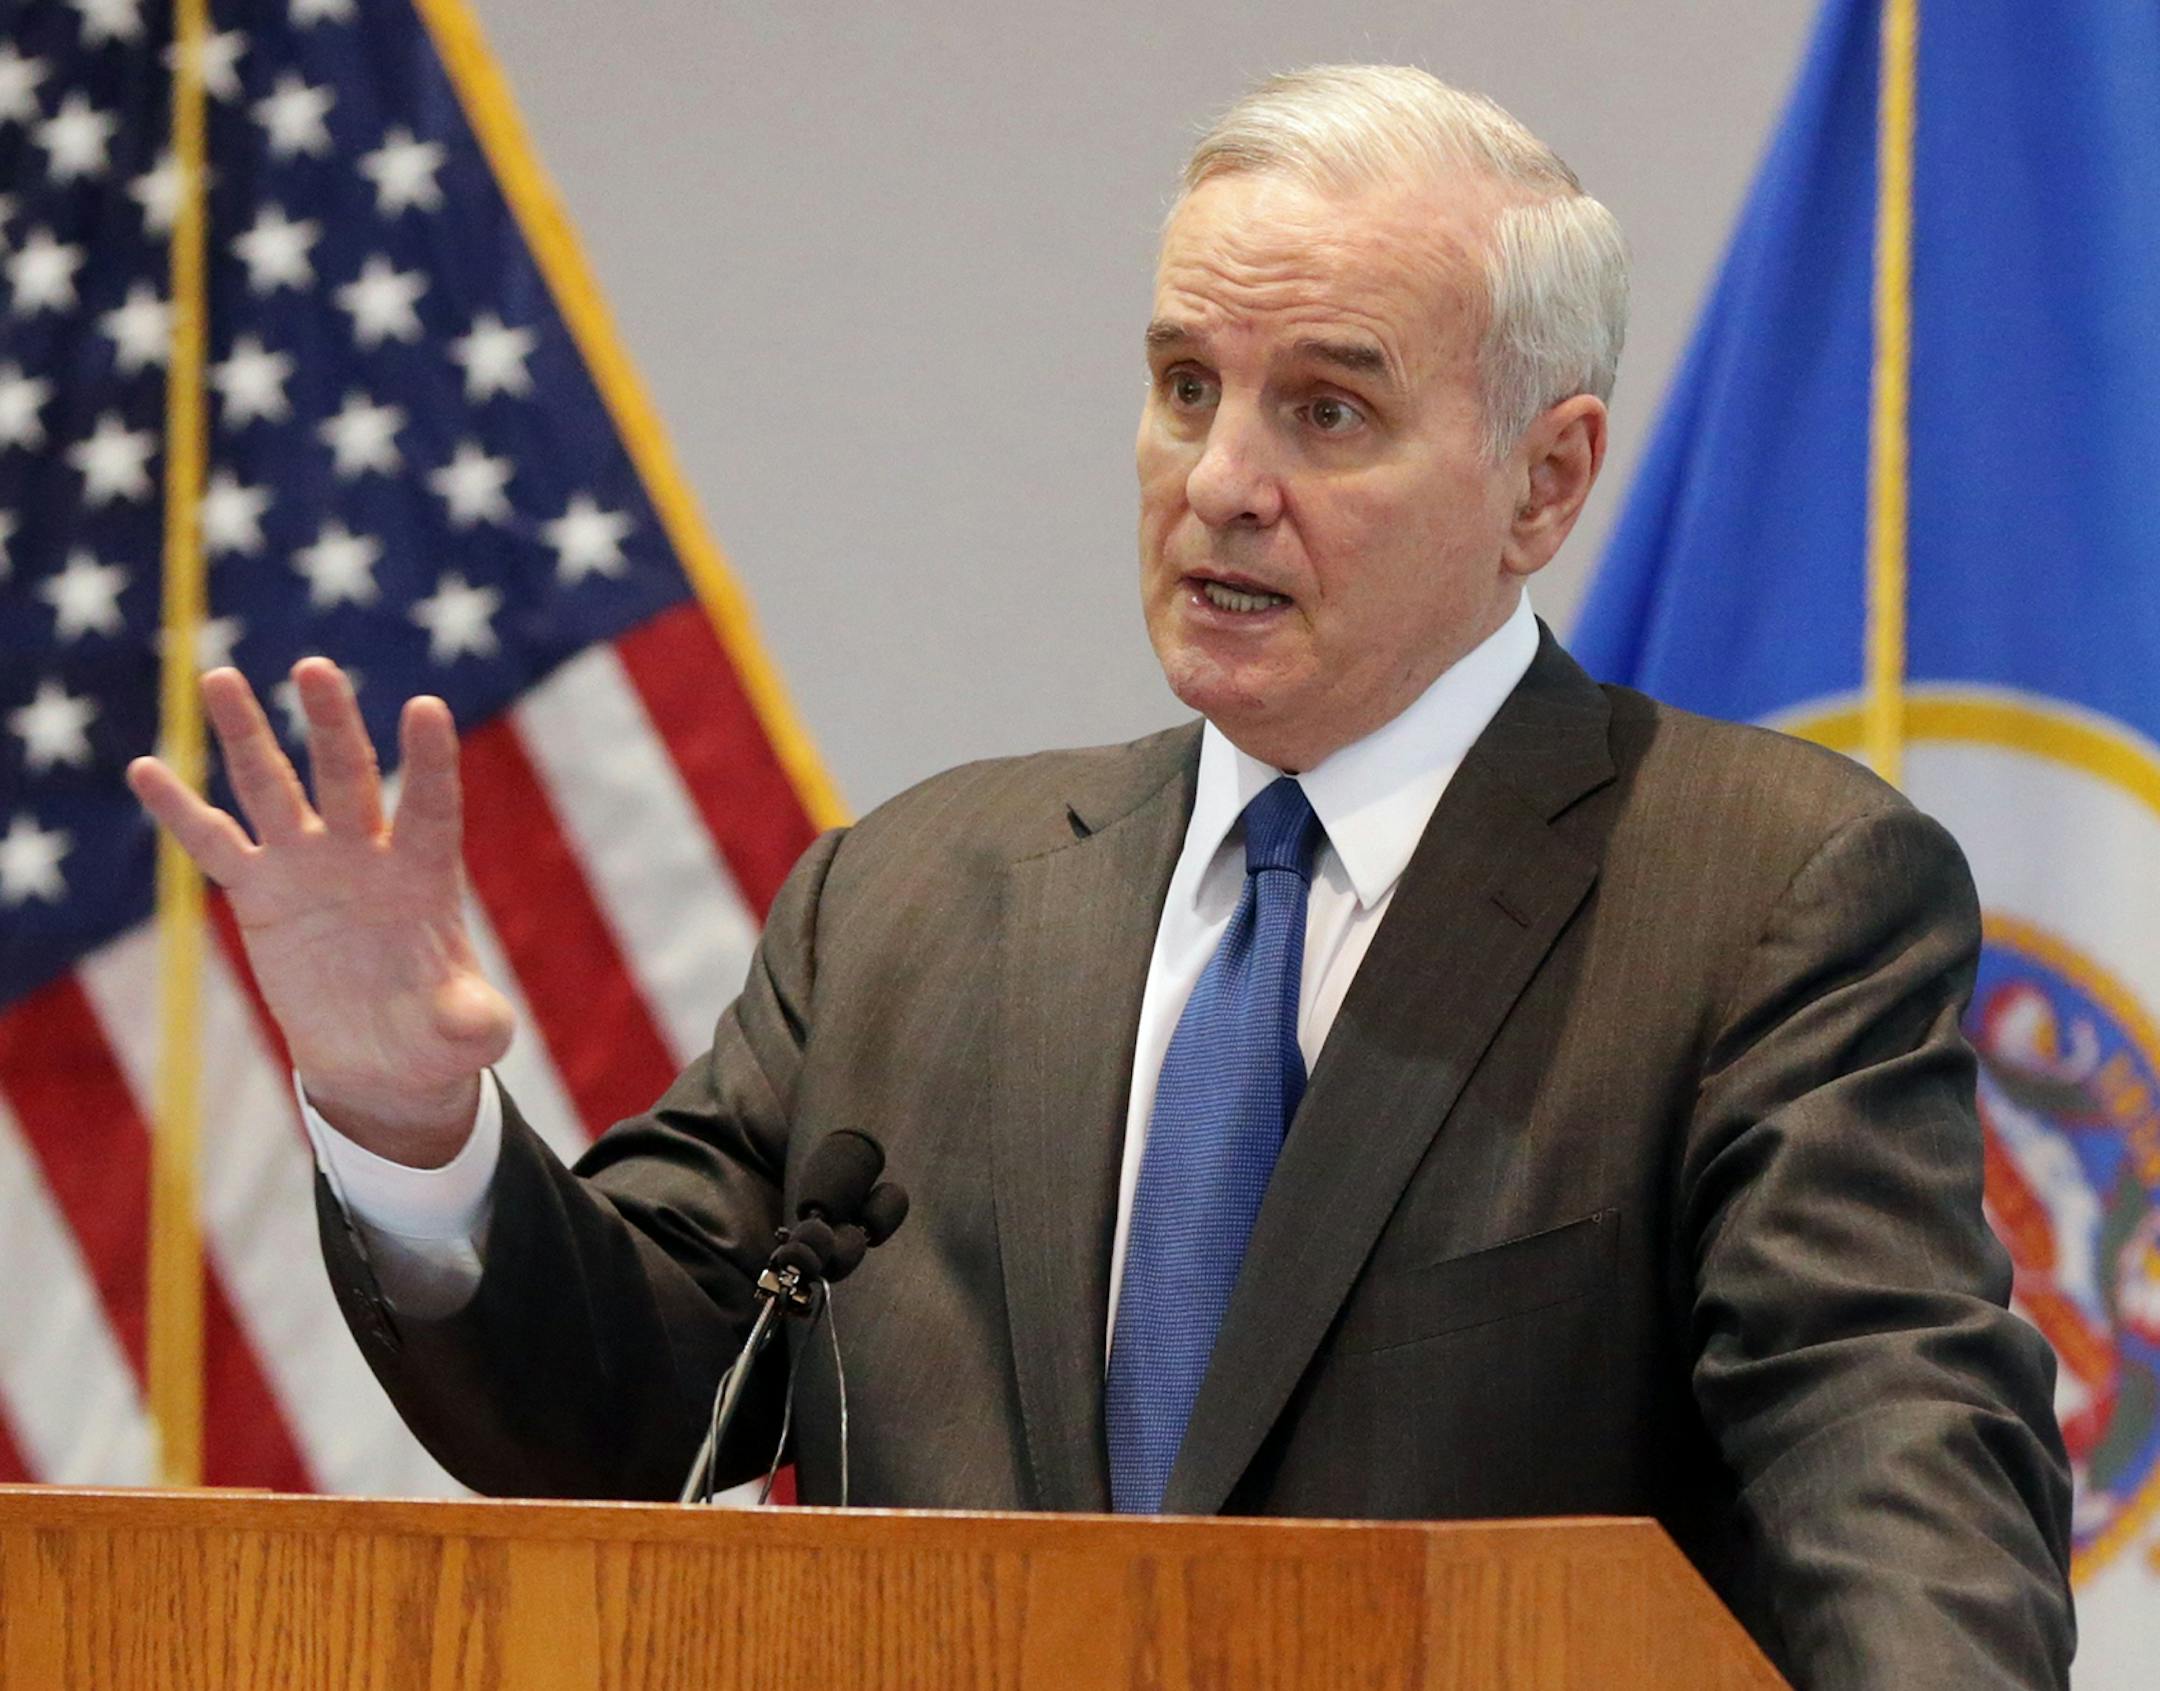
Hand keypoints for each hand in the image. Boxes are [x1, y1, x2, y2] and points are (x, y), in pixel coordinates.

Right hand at [127, 659, 514, 1166]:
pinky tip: (146, 769)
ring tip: (222, 676)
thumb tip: (478, 1027)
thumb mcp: (465, 1035)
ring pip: (273, 788)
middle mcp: (365, 853)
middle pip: (348, 775)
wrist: (383, 1055)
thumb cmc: (436, 1035)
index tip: (427, 706)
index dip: (429, 760)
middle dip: (331, 723)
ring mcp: (309, 865)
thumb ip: (474, 1022)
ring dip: (248, 734)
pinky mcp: (261, 893)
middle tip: (315, 667)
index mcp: (424, 874)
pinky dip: (180, 810)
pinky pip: (215, 844)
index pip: (430, 806)